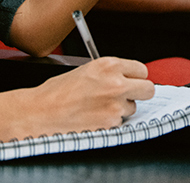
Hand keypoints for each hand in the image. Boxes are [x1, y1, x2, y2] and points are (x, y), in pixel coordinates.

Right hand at [23, 57, 154, 135]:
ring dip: (121, 109)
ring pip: (133, 108)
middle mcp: (116, 83)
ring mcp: (115, 105)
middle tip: (127, 95)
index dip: (135, 77)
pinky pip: (120, 122)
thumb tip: (125, 78)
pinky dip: (110, 122)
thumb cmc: (57, 92)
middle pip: (148, 89)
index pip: (141, 70)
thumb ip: (109, 72)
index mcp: (109, 65)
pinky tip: (94, 117)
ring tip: (99, 107)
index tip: (131, 80)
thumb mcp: (86, 70)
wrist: (41, 112)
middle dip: (139, 93)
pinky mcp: (111, 123)